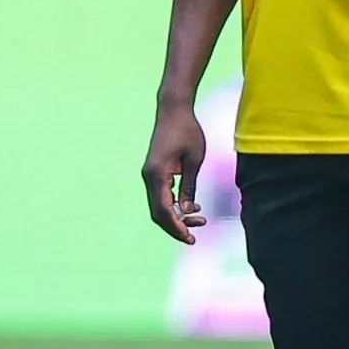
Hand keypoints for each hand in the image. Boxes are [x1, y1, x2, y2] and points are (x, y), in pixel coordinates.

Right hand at [142, 105, 208, 244]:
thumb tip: (186, 211)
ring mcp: (150, 175)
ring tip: (199, 219)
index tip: (191, 238)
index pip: (163, 211)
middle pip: (158, 212)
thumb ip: (189, 187)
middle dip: (176, 226)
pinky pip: (162, 195)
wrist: (174, 110)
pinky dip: (174, 204)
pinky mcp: (155, 172)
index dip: (176, 227)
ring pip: (159, 205)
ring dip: (176, 216)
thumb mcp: (194, 160)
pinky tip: (193, 207)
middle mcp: (149, 178)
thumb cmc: (187, 132)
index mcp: (156, 176)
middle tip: (195, 235)